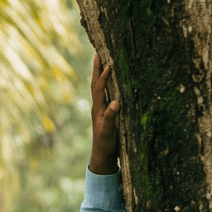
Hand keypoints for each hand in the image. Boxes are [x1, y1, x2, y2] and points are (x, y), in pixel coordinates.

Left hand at [88, 53, 119, 174]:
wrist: (102, 156)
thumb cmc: (106, 144)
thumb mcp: (109, 131)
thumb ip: (111, 117)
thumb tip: (116, 102)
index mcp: (98, 109)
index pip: (100, 88)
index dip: (103, 76)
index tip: (108, 64)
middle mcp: (97, 107)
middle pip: (95, 85)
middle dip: (96, 70)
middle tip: (97, 55)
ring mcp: (100, 111)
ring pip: (99, 89)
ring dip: (99, 76)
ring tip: (101, 64)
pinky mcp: (105, 114)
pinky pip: (104, 95)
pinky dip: (106, 86)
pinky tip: (110, 84)